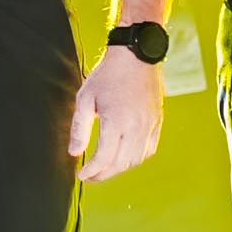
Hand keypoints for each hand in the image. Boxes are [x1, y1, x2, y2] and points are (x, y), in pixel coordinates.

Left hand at [71, 48, 164, 183]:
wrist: (136, 55)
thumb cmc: (108, 74)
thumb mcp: (85, 99)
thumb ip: (79, 129)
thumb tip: (74, 152)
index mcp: (116, 121)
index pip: (104, 159)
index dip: (91, 171)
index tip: (82, 175)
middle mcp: (136, 126)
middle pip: (120, 164)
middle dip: (103, 174)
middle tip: (91, 176)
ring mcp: (149, 124)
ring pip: (136, 160)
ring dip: (120, 168)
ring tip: (106, 167)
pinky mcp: (157, 121)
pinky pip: (149, 149)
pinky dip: (136, 158)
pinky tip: (125, 157)